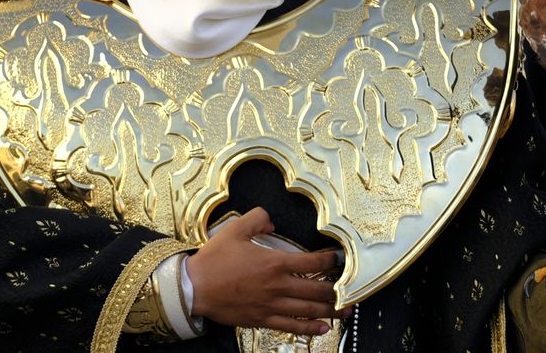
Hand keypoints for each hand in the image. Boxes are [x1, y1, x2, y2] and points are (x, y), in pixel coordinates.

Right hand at [184, 208, 345, 335]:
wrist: (194, 288)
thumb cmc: (214, 260)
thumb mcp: (234, 229)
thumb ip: (257, 218)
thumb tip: (270, 217)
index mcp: (274, 263)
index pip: (312, 263)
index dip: (330, 261)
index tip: (340, 258)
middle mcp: (277, 286)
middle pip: (316, 289)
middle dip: (338, 289)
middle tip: (351, 288)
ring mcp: (271, 305)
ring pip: (308, 310)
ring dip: (330, 310)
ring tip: (346, 310)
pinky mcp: (262, 319)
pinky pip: (291, 326)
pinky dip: (309, 328)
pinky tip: (322, 328)